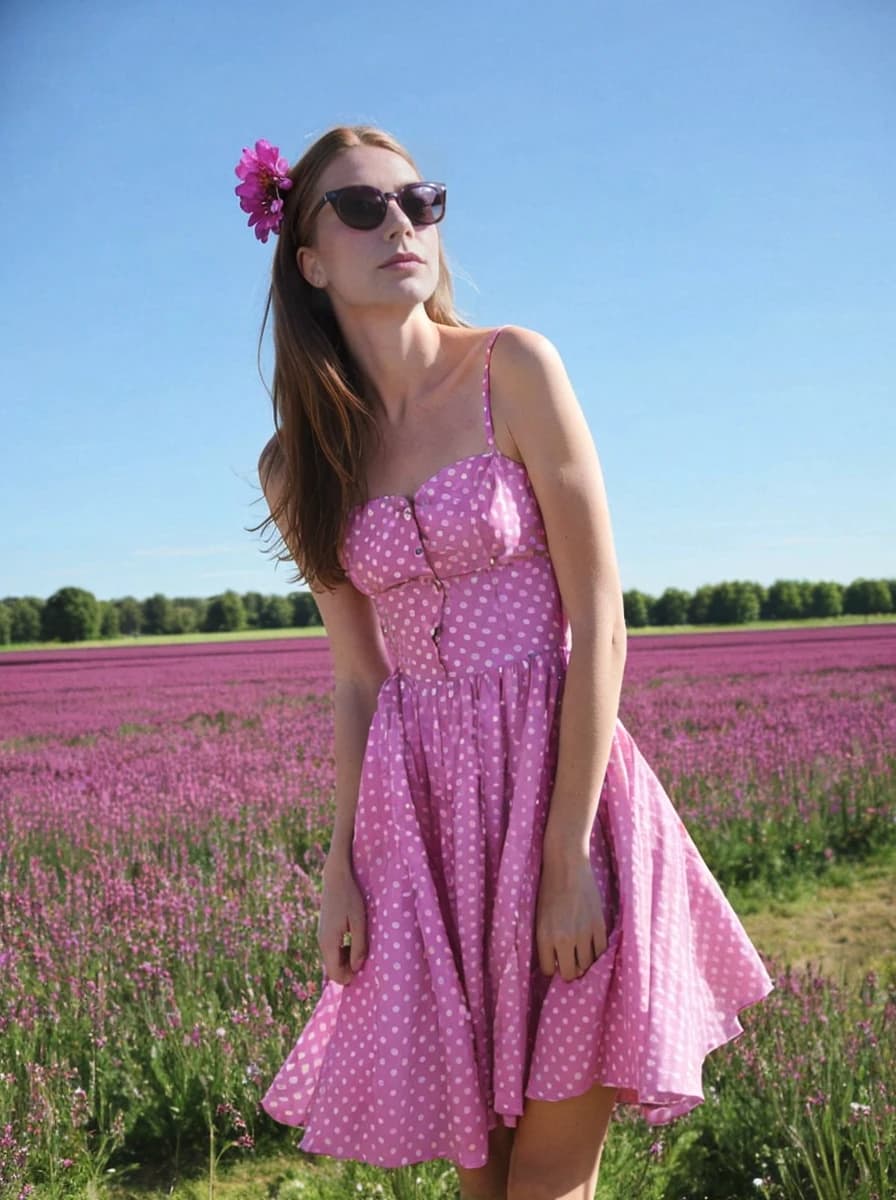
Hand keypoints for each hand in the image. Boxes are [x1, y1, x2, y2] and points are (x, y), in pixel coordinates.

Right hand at [318, 861, 367, 983]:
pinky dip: (342, 951)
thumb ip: (359, 946)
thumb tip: (357, 967)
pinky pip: (332, 950)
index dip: (350, 977)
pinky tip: (353, 940)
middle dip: (348, 969)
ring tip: (361, 947)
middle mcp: (322, 942)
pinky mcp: (324, 930)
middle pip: (333, 969)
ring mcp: (321, 936)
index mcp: (329, 943)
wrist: (336, 878)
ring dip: (346, 960)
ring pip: (332, 959)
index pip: (335, 975)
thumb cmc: (350, 898)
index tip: (365, 968)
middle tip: (365, 957)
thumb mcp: (359, 922)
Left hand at [535, 853, 606, 981]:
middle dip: (569, 969)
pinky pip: (601, 952)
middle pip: (569, 973)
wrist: (567, 865)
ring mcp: (583, 933)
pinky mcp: (599, 925)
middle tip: (570, 960)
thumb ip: (546, 941)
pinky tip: (592, 944)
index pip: (549, 970)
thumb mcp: (540, 917)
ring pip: (587, 965)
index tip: (555, 959)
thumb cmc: (549, 889)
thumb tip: (556, 963)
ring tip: (580, 951)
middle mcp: (564, 939)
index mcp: (544, 937)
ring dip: (584, 961)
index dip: (552, 966)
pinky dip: (596, 952)